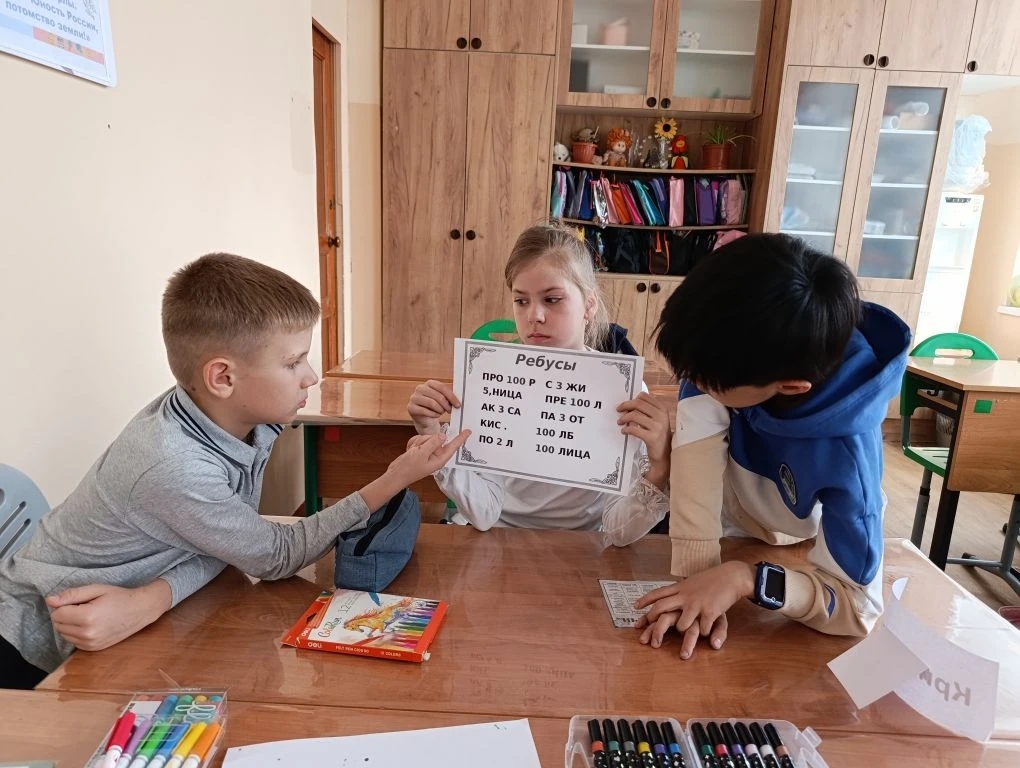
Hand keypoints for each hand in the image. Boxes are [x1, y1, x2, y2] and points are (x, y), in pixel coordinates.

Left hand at [46, 581, 172, 650]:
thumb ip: (71, 595)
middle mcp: (87, 633)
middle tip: (83, 607)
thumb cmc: (119, 596)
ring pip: (64, 635)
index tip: (79, 600)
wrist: (140, 610)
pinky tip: (90, 625)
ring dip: (69, 625)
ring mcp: (91, 644)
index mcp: (87, 617)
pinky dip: (76, 633)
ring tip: (87, 615)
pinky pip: (73, 641)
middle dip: (65, 615)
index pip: (57, 614)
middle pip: (58, 626)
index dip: (64, 605)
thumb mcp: (96, 589)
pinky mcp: (93, 649)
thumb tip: (50, 601)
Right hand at [387, 429, 469, 486]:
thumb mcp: (421, 454)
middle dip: (426, 441)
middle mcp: (436, 455)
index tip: (469, 431)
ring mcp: (428, 453)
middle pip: (437, 439)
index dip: (461, 438)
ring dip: (418, 443)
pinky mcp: (421, 450)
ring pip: (427, 438)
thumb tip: (443, 435)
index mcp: (440, 459)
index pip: (453, 446)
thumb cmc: (408, 468)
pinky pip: (419, 440)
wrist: (395, 474)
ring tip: (413, 452)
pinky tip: (410, 451)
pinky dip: (414, 444)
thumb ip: (433, 443)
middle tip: (417, 450)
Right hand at [408, 380, 459, 434]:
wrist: (425, 418)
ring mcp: (414, 397)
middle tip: (450, 410)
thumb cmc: (435, 407)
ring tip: (441, 412)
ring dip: (440, 410)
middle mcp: (420, 388)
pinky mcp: (411, 407)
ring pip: (432, 403)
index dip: (451, 396)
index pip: (442, 387)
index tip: (457, 404)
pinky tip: (435, 415)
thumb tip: (458, 399)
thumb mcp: (443, 400)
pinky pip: (426, 411)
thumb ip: (449, 397)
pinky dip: (434, 415)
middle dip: (446, 405)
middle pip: (438, 396)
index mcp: (429, 383)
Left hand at [617, 392, 670, 484]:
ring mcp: (657, 427)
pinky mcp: (652, 437)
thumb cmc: (659, 435)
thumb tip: (630, 403)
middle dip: (625, 406)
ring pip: (634, 415)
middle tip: (619, 410)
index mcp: (662, 409)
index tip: (625, 404)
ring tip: (620, 422)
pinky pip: (634, 429)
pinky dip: (626, 429)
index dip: (632, 399)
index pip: (644, 396)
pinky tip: (624, 431)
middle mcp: (661, 416)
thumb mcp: (658, 419)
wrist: (665, 454)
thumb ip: (648, 410)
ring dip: (624, 418)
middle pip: (638, 403)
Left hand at [634, 561, 753, 657]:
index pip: (658, 593)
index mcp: (680, 587)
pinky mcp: (709, 612)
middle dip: (652, 621)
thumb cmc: (713, 579)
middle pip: (662, 608)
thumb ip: (681, 589)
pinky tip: (707, 632)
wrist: (732, 576)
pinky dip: (703, 633)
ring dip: (681, 631)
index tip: (635, 607)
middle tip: (647, 631)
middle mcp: (685, 595)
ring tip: (685, 632)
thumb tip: (671, 593)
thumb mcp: (692, 581)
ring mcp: (696, 604)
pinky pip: (702, 629)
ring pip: (680, 625)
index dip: (645, 600)